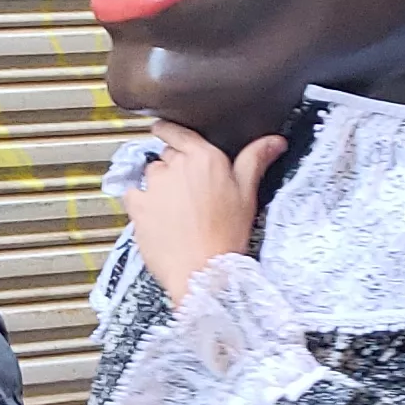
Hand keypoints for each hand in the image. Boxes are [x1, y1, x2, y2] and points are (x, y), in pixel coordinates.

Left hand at [126, 120, 287, 302]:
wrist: (203, 273)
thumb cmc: (226, 236)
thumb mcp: (247, 195)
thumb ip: (254, 161)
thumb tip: (273, 142)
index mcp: (204, 158)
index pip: (177, 131)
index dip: (169, 131)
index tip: (165, 131)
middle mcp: (175, 165)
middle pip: (166, 156)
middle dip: (175, 169)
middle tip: (189, 193)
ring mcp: (153, 185)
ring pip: (150, 175)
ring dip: (158, 186)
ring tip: (175, 210)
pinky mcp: (137, 205)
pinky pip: (132, 194)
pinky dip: (140, 202)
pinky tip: (155, 217)